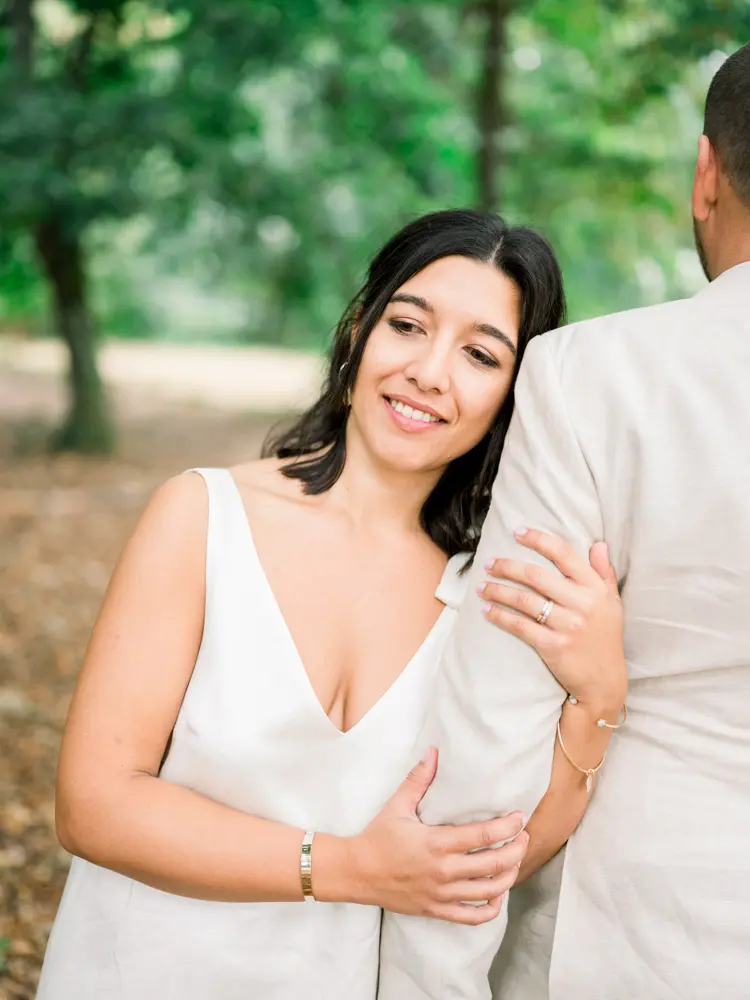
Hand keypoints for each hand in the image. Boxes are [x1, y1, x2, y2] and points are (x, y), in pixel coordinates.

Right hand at [344, 748, 527, 923]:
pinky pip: (472, 917)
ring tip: (516, 861)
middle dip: (517, 849)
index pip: (483, 835)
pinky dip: (490, 908)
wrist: (356, 872)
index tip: (520, 817)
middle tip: (525, 836)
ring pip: (489, 892)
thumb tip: (433, 752)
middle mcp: (443, 871)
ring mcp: (441, 894)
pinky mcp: (436, 910)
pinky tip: (497, 895)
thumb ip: (419, 779)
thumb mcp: (397, 805)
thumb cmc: (377, 837)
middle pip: (494, 864)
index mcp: (436, 843)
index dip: (508, 826)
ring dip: (510, 876)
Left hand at [480, 528, 625, 710]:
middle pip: (536, 576)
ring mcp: (567, 625)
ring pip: (524, 600)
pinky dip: (500, 616)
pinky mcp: (553, 646)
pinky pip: (520, 625)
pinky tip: (487, 609)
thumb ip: (604, 572)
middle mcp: (582, 603)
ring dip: (498, 591)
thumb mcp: (612, 603)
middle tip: (489, 563)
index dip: (538, 540)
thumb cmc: (606, 638)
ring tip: (482, 586)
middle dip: (507, 566)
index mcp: (595, 588)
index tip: (517, 532)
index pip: (564, 554)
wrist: (604, 681)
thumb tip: (598, 544)